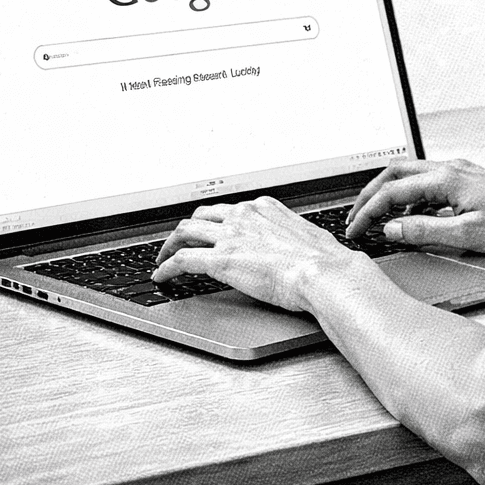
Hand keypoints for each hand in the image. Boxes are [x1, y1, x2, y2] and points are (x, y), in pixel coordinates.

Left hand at [152, 196, 357, 310]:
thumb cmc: (323, 261)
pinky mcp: (219, 259)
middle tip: (181, 242)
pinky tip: (161, 276)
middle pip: (202, 216)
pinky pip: (182, 260)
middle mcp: (244, 216)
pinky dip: (166, 267)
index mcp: (265, 208)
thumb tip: (293, 250)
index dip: (214, 223)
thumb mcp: (306, 238)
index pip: (229, 211)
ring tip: (163, 256)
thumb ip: (290, 239)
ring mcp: (230, 236)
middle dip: (187, 229)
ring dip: (170, 244)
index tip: (210, 232)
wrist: (323, 272)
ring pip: (185, 231)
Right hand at [344, 157, 484, 253]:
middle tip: (355, 218)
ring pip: (411, 174)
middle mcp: (451, 168)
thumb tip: (390, 229)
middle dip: (369, 195)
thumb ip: (425, 231)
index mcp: (446, 178)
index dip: (367, 212)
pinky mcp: (469, 179)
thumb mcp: (468, 235)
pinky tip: (411, 217)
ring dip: (388, 193)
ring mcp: (460, 171)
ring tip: (376, 218)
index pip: (392, 192)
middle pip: (395, 174)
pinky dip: (410, 196)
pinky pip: (428, 181)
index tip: (354, 230)